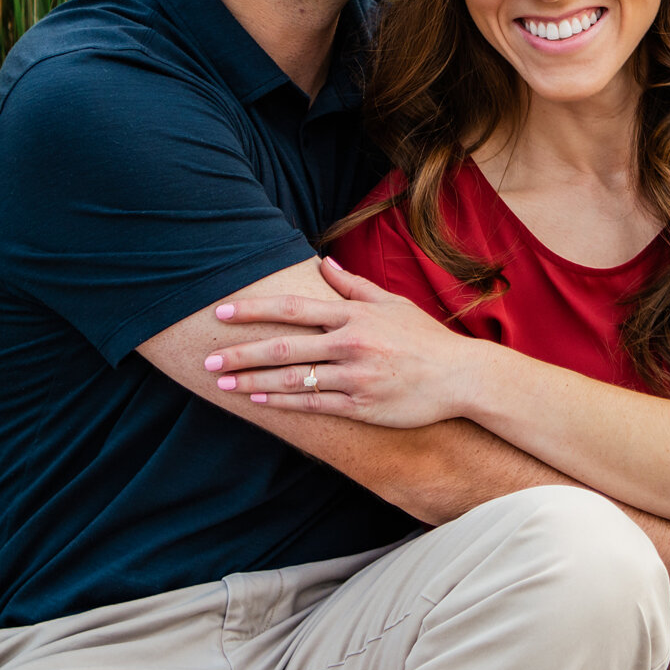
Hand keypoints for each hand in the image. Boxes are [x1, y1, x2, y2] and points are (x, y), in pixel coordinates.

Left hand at [205, 258, 485, 427]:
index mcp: (355, 315)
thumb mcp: (391, 303)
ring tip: (224, 384)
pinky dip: (283, 403)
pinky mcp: (362, 406)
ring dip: (254, 382)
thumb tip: (322, 264)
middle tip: (208, 360)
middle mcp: (351, 343)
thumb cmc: (424, 338)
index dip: (254, 311)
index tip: (221, 313)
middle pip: (283, 347)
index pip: (294, 308)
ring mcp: (356, 377)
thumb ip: (353, 286)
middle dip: (241, 353)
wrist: (461, 377)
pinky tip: (259, 400)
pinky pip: (314, 405)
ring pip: (293, 380)